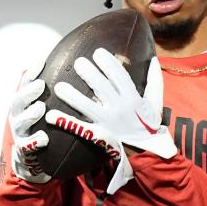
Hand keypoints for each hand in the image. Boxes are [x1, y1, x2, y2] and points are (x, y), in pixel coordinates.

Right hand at [8, 59, 50, 183]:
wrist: (34, 159)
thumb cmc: (45, 128)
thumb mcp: (50, 110)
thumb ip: (58, 95)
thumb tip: (81, 74)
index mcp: (24, 104)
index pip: (25, 85)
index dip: (32, 73)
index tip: (42, 61)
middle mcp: (18, 116)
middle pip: (18, 101)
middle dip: (28, 92)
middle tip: (40, 85)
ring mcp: (20, 133)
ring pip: (20, 122)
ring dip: (30, 114)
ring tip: (40, 108)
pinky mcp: (24, 150)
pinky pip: (27, 146)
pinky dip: (35, 141)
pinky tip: (44, 138)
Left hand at [46, 48, 176, 193]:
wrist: (146, 153)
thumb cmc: (149, 126)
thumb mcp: (156, 104)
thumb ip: (155, 81)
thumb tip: (154, 60)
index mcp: (133, 99)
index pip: (119, 76)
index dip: (108, 63)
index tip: (98, 52)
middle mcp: (119, 109)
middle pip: (101, 87)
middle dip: (88, 73)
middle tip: (78, 62)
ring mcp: (107, 122)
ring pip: (87, 106)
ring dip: (72, 96)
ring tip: (59, 86)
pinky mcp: (98, 134)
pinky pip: (80, 127)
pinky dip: (65, 122)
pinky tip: (51, 116)